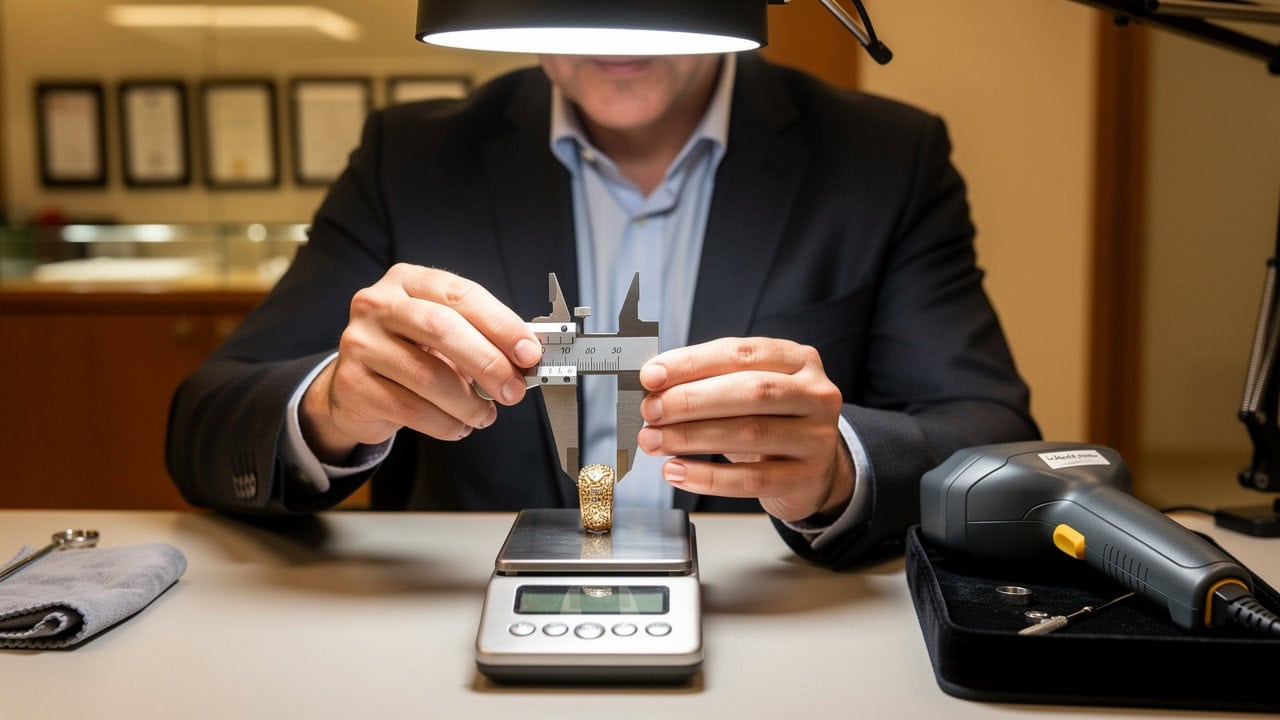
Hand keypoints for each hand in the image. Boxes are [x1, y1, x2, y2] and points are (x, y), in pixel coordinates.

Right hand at [300, 264, 541, 462]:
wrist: (356, 388)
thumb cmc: (411, 354)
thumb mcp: (444, 335)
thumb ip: (481, 337)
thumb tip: (527, 356)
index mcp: (407, 280)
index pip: (461, 295)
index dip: (501, 324)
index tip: (529, 352)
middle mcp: (377, 304)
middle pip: (442, 328)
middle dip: (488, 363)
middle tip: (514, 390)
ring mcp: (359, 342)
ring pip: (427, 375)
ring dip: (468, 402)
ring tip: (485, 414)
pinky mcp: (352, 383)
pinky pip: (411, 409)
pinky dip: (445, 423)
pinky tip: (459, 426)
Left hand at [637, 337, 853, 522]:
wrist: (812, 470)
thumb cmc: (770, 421)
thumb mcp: (747, 391)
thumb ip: (708, 382)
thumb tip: (652, 387)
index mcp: (797, 359)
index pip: (740, 353)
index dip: (692, 363)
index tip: (651, 376)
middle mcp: (815, 394)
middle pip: (750, 391)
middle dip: (691, 400)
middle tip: (651, 411)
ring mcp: (817, 437)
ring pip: (749, 433)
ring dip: (692, 437)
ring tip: (654, 441)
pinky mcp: (806, 478)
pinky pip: (751, 479)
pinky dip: (707, 477)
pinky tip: (676, 471)